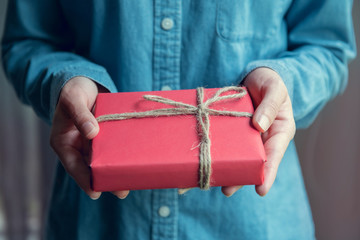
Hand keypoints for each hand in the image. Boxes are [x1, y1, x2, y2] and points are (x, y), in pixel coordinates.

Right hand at [50, 76, 128, 199]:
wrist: (83, 84)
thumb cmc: (73, 91)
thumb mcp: (73, 100)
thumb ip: (81, 115)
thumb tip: (92, 133)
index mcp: (63, 142)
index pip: (73, 165)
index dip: (83, 179)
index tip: (95, 191)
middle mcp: (78, 147)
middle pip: (90, 168)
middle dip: (105, 180)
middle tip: (122, 191)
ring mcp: (91, 144)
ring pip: (103, 161)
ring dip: (115, 170)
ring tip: (132, 181)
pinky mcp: (104, 138)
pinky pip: (112, 149)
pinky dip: (120, 155)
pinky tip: (133, 161)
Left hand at [222, 68, 295, 196]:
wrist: (256, 76)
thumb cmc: (270, 82)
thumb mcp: (275, 89)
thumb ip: (270, 105)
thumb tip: (259, 126)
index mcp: (280, 131)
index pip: (275, 155)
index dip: (269, 173)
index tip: (261, 190)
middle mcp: (263, 138)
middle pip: (254, 162)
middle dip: (242, 177)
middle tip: (227, 190)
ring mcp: (248, 136)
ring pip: (239, 156)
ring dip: (228, 169)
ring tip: (214, 182)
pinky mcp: (234, 131)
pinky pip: (228, 143)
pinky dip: (220, 152)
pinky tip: (208, 160)